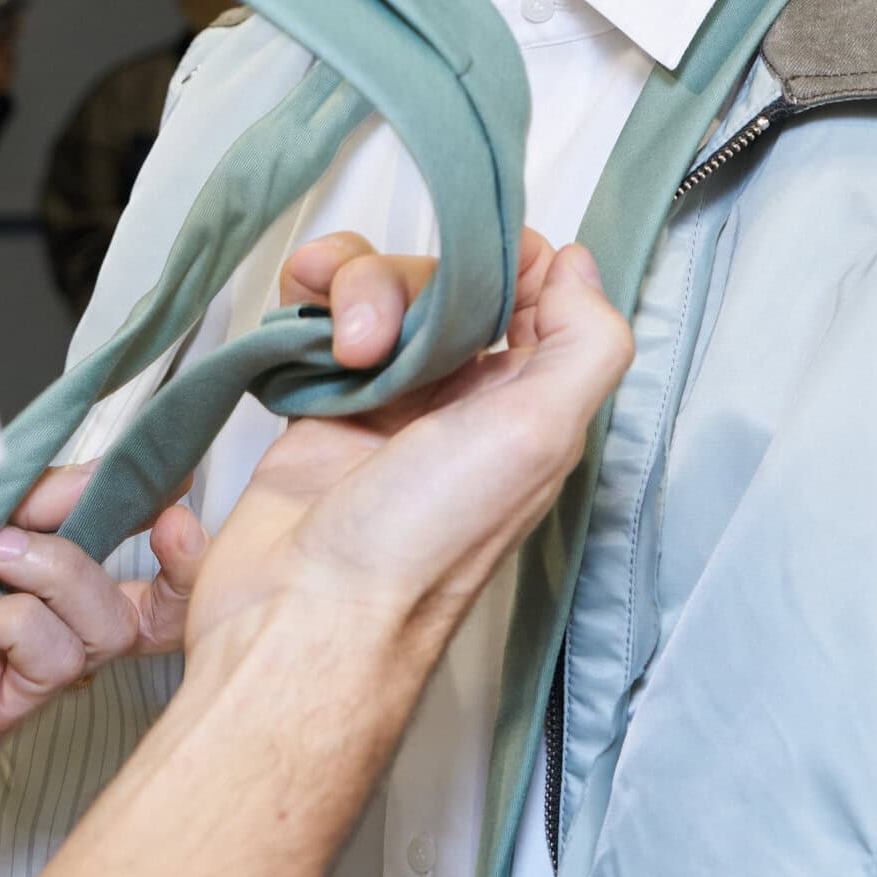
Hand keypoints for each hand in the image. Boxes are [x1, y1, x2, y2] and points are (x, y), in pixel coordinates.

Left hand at [0, 487, 206, 761]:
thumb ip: (46, 497)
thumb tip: (113, 474)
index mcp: (52, 592)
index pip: (149, 583)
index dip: (186, 547)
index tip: (183, 488)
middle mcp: (52, 640)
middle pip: (155, 620)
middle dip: (177, 571)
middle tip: (168, 523)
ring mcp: (30, 682)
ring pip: (104, 628)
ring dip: (57, 572)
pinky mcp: (3, 713)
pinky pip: (49, 651)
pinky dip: (12, 617)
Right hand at [185, 233, 631, 676]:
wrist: (303, 621)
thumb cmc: (422, 546)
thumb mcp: (539, 435)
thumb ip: (583, 342)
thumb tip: (579, 265)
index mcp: (527, 404)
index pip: (531, 286)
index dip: (499, 255)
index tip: (465, 256)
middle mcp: (463, 401)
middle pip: (440, 280)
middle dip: (400, 279)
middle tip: (371, 335)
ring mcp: (386, 403)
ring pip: (373, 292)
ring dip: (346, 289)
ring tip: (327, 343)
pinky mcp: (315, 412)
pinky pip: (312, 326)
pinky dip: (301, 308)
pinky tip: (292, 326)